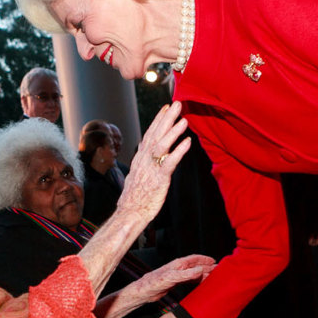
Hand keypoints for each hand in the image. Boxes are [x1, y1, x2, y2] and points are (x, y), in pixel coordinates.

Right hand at [116, 102, 189, 224]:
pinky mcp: (158, 179)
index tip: (165, 107)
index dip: (158, 120)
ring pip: (162, 145)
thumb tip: (149, 157)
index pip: (149, 134)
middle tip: (177, 104)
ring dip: (173, 131)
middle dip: (166, 118)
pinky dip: (179, 151)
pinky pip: (170, 162)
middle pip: (155, 134)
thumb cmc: (135, 197)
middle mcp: (144, 160)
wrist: (129, 213)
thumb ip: (145, 164)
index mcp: (140, 158)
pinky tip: (188, 142)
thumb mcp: (138, 176)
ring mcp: (151, 169)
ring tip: (184, 119)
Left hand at [133, 255, 215, 304]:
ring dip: (203, 275)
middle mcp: (179, 268)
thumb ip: (186, 274)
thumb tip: (200, 270)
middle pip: (196, 266)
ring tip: (213, 277)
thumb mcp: (171, 278)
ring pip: (194, 273)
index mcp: (178, 264)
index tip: (214, 261)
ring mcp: (177, 275)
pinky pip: (189, 280)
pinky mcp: (175, 282)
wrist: (144, 291)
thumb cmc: (154, 283)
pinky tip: (201, 284)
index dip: (205, 259)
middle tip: (218, 271)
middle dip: (207, 267)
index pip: (194, 259)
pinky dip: (197, 281)